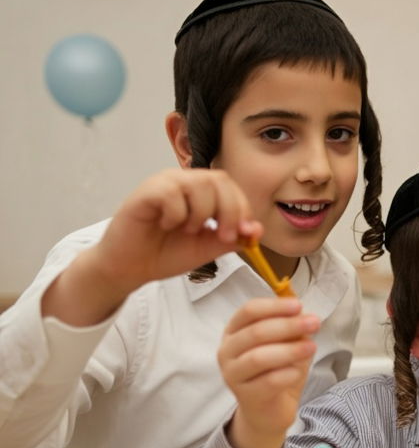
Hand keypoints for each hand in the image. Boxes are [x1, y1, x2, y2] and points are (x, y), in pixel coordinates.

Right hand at [44, 168, 261, 325]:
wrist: (131, 268)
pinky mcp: (144, 193)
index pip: (229, 185)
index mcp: (199, 192)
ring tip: (188, 230)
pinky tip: (167, 225)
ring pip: (198, 184)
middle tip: (223, 236)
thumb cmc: (166, 253)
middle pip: (218, 179)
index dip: (242, 208)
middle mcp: (182, 181)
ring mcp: (163, 184)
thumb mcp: (208, 248)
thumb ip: (233, 238)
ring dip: (202, 213)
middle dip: (229, 210)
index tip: (244, 233)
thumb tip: (257, 228)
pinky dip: (177, 214)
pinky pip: (171, 193)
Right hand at [222, 297, 319, 447]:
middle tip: (314, 323)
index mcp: (234, 331)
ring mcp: (232, 374)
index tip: (299, 306)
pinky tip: (299, 371)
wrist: (269, 410)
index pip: (249, 311)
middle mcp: (227, 351)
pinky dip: (287, 373)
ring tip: (312, 347)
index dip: (274, 306)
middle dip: (288, 325)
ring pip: (259, 358)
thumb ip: (291, 328)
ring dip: (290, 350)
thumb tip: (304, 315)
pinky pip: (268, 382)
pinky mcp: (245, 396)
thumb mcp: (285, 344)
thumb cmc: (276, 370)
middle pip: (255, 332)